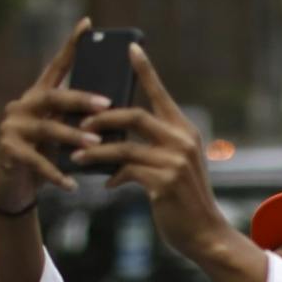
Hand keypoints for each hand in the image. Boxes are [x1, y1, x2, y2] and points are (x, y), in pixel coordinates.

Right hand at [0, 18, 114, 209]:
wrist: (13, 188)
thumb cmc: (44, 157)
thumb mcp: (62, 136)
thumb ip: (78, 122)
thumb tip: (115, 114)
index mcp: (37, 97)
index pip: (56, 67)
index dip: (71, 46)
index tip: (87, 25)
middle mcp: (21, 106)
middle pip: (53, 96)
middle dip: (81, 100)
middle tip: (107, 104)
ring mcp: (12, 127)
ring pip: (47, 128)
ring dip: (74, 137)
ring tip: (97, 146)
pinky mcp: (7, 151)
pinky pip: (37, 162)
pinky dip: (56, 174)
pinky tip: (72, 185)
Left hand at [76, 44, 229, 258]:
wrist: (205, 233)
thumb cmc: (185, 200)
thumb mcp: (175, 166)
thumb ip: (154, 148)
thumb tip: (115, 143)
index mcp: (185, 130)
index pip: (160, 94)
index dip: (145, 70)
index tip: (130, 48)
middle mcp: (182, 140)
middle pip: (134, 115)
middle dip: (102, 118)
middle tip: (80, 125)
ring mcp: (174, 161)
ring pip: (124, 145)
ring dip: (96, 151)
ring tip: (77, 157)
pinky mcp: (164, 182)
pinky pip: (126, 171)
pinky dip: (113, 175)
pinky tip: (107, 183)